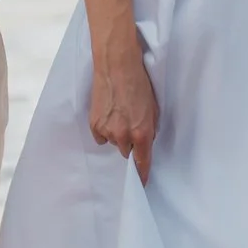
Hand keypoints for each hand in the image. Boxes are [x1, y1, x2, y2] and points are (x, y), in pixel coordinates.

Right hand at [90, 42, 160, 183]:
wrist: (117, 65)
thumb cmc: (138, 82)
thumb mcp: (153, 107)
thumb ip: (150, 128)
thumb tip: (146, 140)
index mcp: (141, 132)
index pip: (142, 162)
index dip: (142, 173)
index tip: (142, 182)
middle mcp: (123, 135)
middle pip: (127, 151)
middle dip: (130, 142)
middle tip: (131, 122)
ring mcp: (106, 131)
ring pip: (113, 142)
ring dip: (117, 133)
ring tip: (119, 112)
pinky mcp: (93, 124)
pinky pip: (100, 136)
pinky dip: (104, 128)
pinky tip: (108, 113)